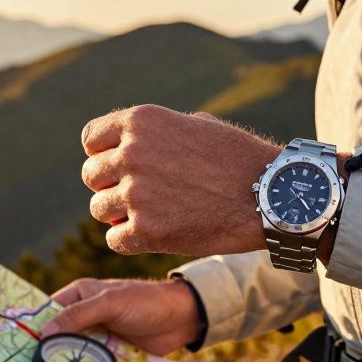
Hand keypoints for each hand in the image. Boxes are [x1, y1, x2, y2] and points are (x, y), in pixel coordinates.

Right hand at [39, 278, 201, 355]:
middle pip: (56, 340)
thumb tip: (44, 332)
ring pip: (73, 358)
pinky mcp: (109, 357)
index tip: (12, 352)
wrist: (182, 319)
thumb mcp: (110, 303)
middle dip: (43, 358)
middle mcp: (83, 318)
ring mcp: (95, 339)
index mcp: (77, 297)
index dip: (31, 331)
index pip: (46, 314)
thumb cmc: (145, 301)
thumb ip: (79, 315)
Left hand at [80, 104, 279, 255]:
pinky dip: (130, 240)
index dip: (104, 154)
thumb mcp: (196, 125)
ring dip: (119, 215)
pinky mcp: (146, 230)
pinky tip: (154, 235)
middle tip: (141, 197)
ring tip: (151, 215)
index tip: (121, 168)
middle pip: (92, 176)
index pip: (91, 139)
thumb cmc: (238, 159)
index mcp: (141, 121)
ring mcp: (137, 193)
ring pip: (99, 209)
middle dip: (111, 187)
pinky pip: (114, 239)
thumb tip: (127, 145)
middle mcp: (132, 153)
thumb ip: (156, 133)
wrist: (270, 195)